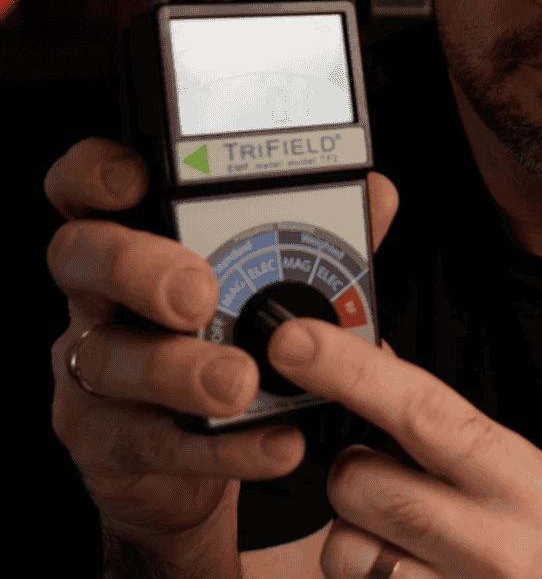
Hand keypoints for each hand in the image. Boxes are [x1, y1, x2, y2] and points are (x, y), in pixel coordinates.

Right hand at [45, 137, 399, 559]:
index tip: (135, 179)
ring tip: (240, 381)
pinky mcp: (107, 441)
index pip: (88, 186)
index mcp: (139, 235)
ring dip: (180, 370)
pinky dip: (218, 446)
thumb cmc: (232, 338)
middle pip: (83, 257)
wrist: (206, 451)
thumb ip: (321, 235)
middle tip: (198, 293)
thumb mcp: (276, 279)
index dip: (96, 174)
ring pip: (111, 358)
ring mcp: (95, 367)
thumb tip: (376, 197)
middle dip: (138, 267)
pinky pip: (150, 442)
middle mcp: (103, 294)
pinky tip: (271, 440)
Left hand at [265, 319, 541, 578]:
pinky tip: (405, 571)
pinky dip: (363, 576)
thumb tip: (371, 359)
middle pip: (361, 483)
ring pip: (342, 548)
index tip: (297, 342)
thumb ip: (447, 424)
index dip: (351, 370)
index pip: (422, 410)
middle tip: (383, 476)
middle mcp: (494, 543)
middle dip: (351, 471)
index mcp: (518, 479)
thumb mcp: (515, 465)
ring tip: (399, 535)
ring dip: (352, 533)